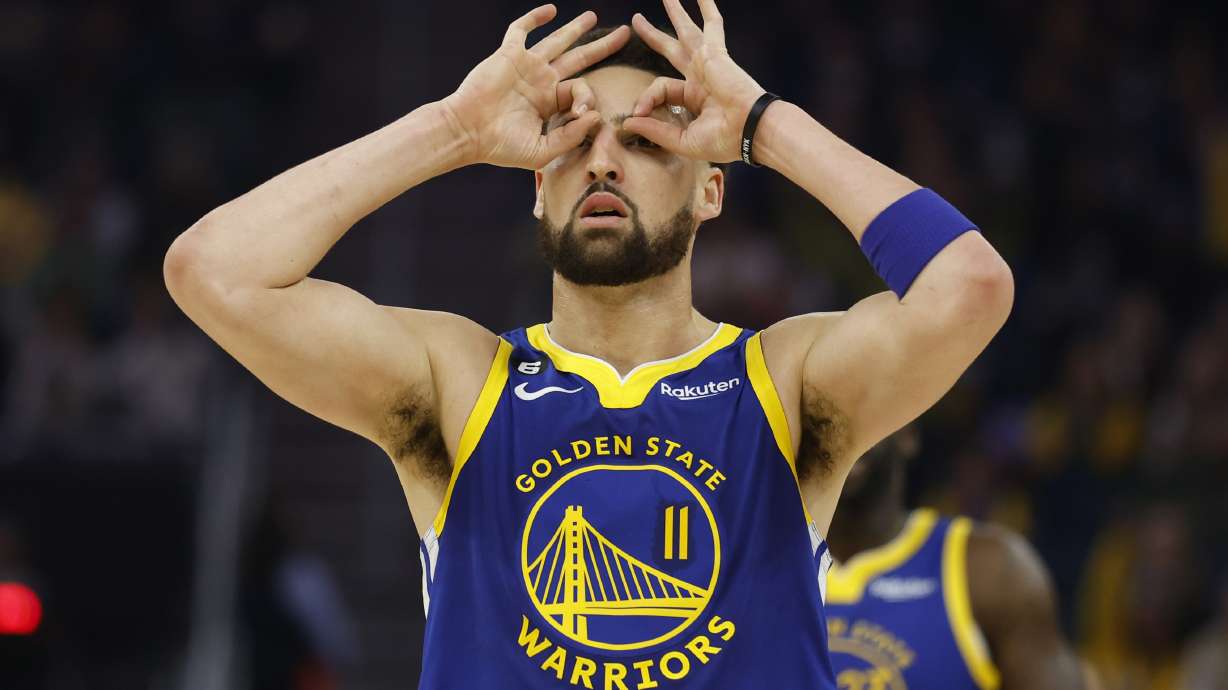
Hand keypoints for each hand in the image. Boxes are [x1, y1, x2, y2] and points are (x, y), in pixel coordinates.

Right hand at [442, 5, 630, 169]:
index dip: (587, 98)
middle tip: (624, 35)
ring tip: (593, 16)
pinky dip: (535, 18)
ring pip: (557, 41)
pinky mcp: (509, 54)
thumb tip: (595, 115)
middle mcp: (541, 82)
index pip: (579, 91)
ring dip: (576, 28)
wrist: (467, 133)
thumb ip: (570, 136)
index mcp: (549, 104)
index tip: (581, 113)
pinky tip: (551, 10)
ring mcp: (526, 66)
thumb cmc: (500, 147)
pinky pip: (522, 30)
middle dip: (601, 47)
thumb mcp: (542, 150)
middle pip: (578, 59)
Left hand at [624, 0, 765, 163]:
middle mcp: (700, 76)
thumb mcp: (683, 139)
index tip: (637, 113)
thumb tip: (629, 122)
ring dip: (676, 12)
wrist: (749, 131)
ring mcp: (708, 63)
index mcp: (694, 97)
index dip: (645, 99)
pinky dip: (707, 8)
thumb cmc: (723, 140)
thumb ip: (656, 130)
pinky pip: (712, 25)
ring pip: (687, 31)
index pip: (660, 88)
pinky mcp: (715, 53)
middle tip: (637, 21)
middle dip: (654, 35)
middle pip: (671, 49)